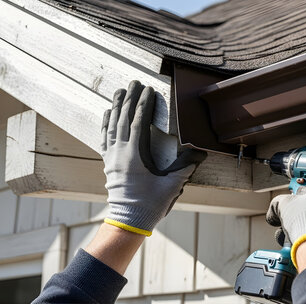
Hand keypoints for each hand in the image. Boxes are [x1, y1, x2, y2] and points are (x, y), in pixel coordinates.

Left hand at [101, 81, 206, 235]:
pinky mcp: (109, 163)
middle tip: (134, 82)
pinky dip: (107, 123)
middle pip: (123, 118)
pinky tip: (108, 113)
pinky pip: (105, 137)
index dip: (144, 104)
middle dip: (130, 99)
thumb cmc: (150, 205)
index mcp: (135, 155)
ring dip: (117, 106)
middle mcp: (120, 152)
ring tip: (120, 91)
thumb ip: (185, 167)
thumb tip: (200, 152)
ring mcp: (112, 157)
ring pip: (112, 125)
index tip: (148, 90)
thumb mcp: (171, 186)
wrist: (128, 221)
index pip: (138, 122)